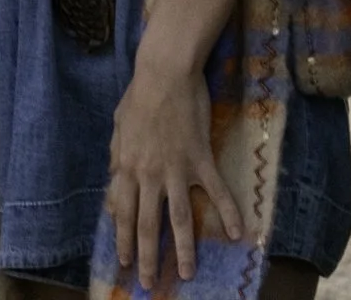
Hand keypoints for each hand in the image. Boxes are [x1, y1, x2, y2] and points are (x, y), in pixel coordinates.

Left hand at [108, 50, 242, 285]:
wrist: (165, 72)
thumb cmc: (140, 96)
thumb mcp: (119, 128)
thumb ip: (116, 159)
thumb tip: (112, 185)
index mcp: (126, 167)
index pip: (122, 213)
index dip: (123, 240)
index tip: (124, 263)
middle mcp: (149, 174)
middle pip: (147, 224)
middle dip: (147, 257)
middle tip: (149, 284)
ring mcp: (176, 169)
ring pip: (179, 217)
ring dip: (182, 249)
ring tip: (187, 274)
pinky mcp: (201, 159)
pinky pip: (216, 191)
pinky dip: (229, 213)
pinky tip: (238, 233)